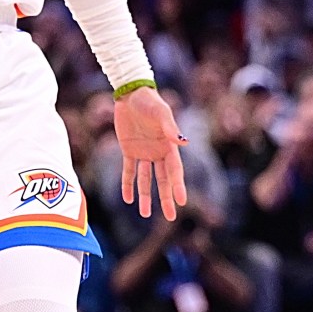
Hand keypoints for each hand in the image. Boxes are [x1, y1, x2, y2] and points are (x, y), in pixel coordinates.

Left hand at [115, 85, 187, 219]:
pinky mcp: (128, 150)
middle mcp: (158, 152)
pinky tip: (128, 199)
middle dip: (167, 198)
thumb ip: (170, 128)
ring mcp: (143, 153)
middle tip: (171, 218)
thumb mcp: (161, 113)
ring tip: (146, 214)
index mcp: (169, 146)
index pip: (175, 171)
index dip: (178, 187)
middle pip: (163, 180)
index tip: (182, 202)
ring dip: (146, 196)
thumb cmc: (149, 101)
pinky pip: (128, 171)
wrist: (130, 93)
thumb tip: (184, 143)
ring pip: (146, 179)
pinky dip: (128, 184)